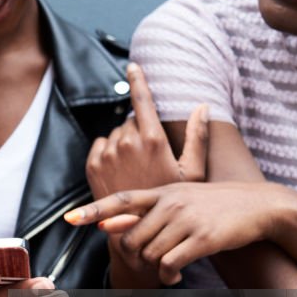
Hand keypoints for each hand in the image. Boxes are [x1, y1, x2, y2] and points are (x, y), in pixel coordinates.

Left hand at [66, 182, 292, 284]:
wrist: (260, 206)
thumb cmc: (214, 205)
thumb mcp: (179, 199)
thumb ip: (143, 211)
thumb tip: (106, 226)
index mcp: (162, 192)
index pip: (119, 199)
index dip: (92, 210)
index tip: (69, 219)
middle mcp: (170, 203)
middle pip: (132, 239)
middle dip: (136, 258)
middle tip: (148, 263)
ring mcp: (186, 220)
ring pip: (150, 254)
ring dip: (154, 269)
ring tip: (166, 270)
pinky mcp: (202, 238)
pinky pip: (170, 264)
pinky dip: (169, 276)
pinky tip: (176, 276)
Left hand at [85, 63, 209, 198]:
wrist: (137, 230)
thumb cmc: (172, 203)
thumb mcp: (193, 173)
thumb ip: (197, 137)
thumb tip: (203, 106)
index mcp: (153, 140)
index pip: (142, 100)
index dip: (138, 80)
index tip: (133, 66)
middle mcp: (127, 143)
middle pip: (130, 120)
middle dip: (139, 130)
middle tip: (150, 156)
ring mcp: (108, 155)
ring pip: (115, 133)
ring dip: (124, 142)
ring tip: (137, 167)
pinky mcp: (93, 166)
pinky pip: (100, 145)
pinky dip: (108, 151)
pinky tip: (121, 169)